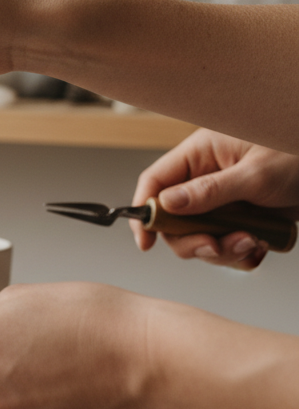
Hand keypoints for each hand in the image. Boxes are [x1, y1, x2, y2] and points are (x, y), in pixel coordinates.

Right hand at [131, 129, 298, 269]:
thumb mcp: (256, 174)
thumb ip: (209, 192)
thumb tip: (166, 205)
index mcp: (200, 155)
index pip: (155, 182)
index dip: (144, 212)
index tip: (146, 242)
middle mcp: (206, 179)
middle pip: (176, 220)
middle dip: (195, 241)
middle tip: (218, 247)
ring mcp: (226, 201)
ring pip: (203, 237)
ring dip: (225, 250)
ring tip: (254, 244)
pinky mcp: (246, 218)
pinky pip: (230, 244)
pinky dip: (244, 253)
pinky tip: (264, 246)